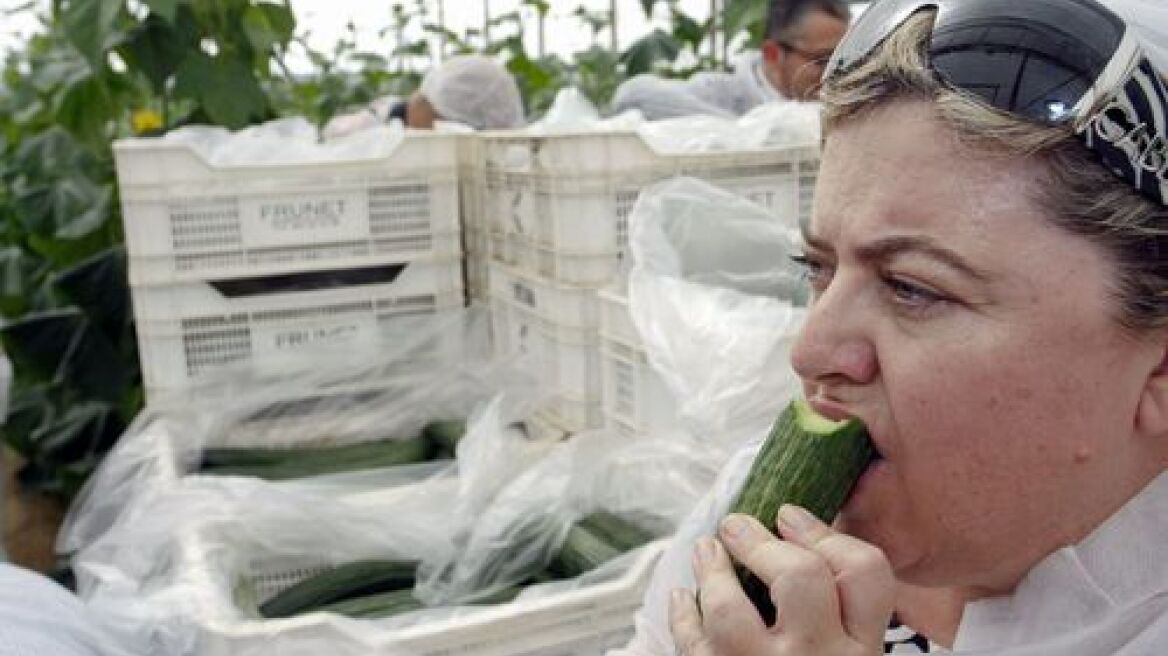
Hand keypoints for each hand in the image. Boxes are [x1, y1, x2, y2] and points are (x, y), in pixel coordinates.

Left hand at [670, 504, 895, 655]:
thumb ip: (844, 624)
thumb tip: (803, 546)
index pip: (865, 576)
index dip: (826, 534)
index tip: (794, 518)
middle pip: (799, 576)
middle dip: (762, 542)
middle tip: (738, 525)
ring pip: (730, 607)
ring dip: (711, 572)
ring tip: (706, 553)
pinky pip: (690, 642)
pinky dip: (682, 615)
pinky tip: (682, 601)